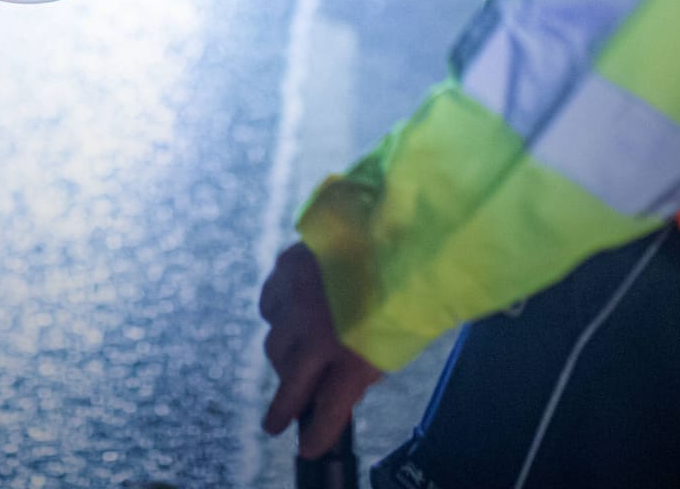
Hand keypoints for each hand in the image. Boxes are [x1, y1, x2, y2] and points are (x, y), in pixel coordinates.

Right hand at [259, 243, 383, 457]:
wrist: (401, 231)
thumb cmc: (408, 286)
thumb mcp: (396, 340)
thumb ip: (366, 365)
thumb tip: (346, 381)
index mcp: (352, 357)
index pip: (327, 410)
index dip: (317, 434)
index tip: (308, 448)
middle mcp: (316, 335)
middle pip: (289, 383)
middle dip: (283, 407)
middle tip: (276, 422)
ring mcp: (296, 302)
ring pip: (275, 344)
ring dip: (286, 355)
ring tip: (297, 354)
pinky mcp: (285, 270)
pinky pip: (270, 304)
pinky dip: (279, 314)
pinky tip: (291, 312)